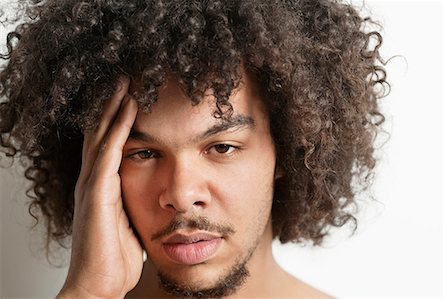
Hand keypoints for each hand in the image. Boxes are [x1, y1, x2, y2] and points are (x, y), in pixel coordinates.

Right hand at [58, 77, 141, 298]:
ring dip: (113, 108)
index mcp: (103, 187)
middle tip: (125, 79)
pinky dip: (117, 129)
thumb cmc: (117, 257)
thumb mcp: (132, 222)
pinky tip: (127, 110)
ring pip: (101, 136)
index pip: (108, 144)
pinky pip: (108, 154)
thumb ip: (137, 203)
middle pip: (101, 133)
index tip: (131, 97)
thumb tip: (156, 195)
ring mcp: (92, 186)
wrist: (99, 284)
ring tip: (124, 83)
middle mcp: (93, 181)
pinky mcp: (97, 194)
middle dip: (112, 105)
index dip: (117, 120)